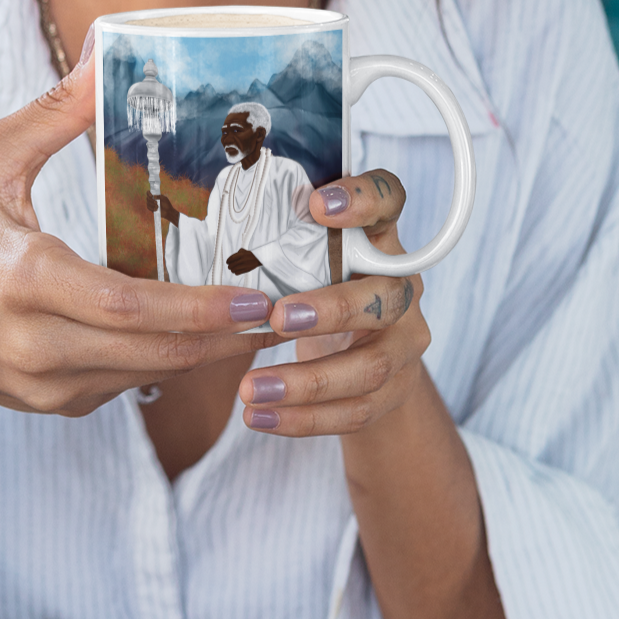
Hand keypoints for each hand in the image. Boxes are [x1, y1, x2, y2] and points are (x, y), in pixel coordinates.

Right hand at [0, 53, 276, 420]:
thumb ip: (55, 113)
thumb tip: (106, 55)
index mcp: (24, 279)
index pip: (124, 305)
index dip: (195, 307)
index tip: (252, 295)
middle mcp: (38, 342)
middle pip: (153, 349)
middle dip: (226, 334)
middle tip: (285, 309)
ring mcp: (50, 383)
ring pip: (150, 372)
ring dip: (210, 350)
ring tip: (264, 319)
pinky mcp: (59, 403)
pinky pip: (131, 382)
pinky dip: (172, 357)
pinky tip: (208, 332)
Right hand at [145, 192, 179, 225]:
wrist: (168, 211)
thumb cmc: (167, 204)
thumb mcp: (164, 198)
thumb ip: (159, 196)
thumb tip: (153, 196)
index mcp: (155, 195)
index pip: (148, 193)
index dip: (148, 193)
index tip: (152, 196)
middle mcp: (152, 199)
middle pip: (147, 198)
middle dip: (151, 200)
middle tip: (156, 202)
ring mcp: (151, 204)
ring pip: (148, 203)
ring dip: (152, 205)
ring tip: (158, 207)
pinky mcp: (151, 209)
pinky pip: (148, 207)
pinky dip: (152, 208)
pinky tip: (156, 209)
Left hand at [225, 248, 260, 274]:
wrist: (258, 259)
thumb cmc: (250, 255)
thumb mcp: (244, 251)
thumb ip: (237, 252)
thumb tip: (232, 257)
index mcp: (241, 254)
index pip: (231, 258)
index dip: (228, 261)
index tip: (227, 262)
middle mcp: (242, 260)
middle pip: (232, 265)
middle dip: (229, 266)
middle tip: (229, 267)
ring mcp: (244, 265)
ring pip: (234, 269)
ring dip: (232, 270)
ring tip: (232, 270)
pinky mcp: (246, 270)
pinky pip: (238, 273)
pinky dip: (236, 273)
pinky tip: (236, 272)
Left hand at [237, 169, 426, 436]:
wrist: (365, 347)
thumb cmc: (319, 279)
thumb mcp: (308, 250)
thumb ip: (284, 233)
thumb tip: (212, 216)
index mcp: (379, 235)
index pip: (388, 198)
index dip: (362, 198)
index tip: (317, 203)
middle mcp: (402, 285)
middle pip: (386, 297)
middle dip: (332, 310)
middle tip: (277, 317)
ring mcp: (405, 340)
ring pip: (369, 367)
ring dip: (306, 383)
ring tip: (250, 389)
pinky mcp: (395, 389)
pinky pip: (355, 411)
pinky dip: (304, 420)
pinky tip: (259, 418)